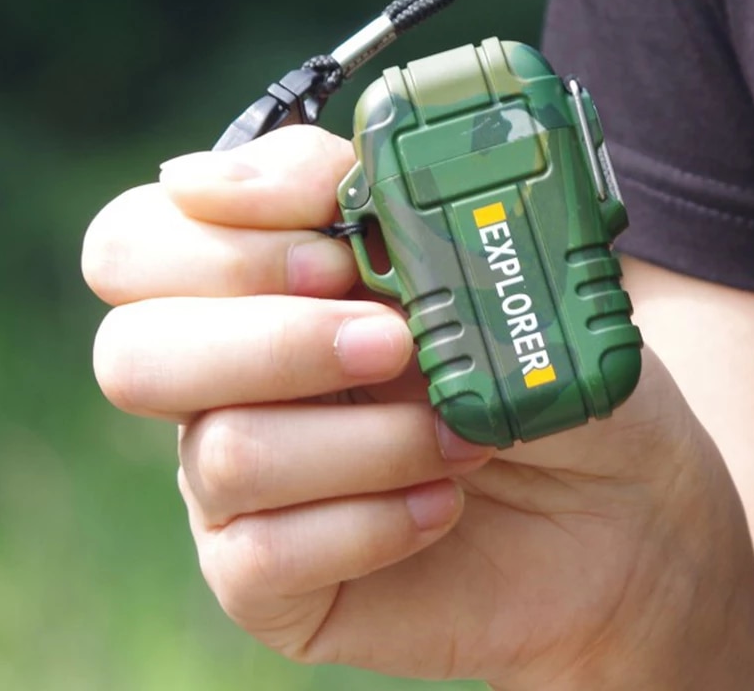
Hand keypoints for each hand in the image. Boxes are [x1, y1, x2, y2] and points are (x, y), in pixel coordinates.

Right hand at [82, 127, 753, 689]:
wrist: (620, 501)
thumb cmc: (542, 360)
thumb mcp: (481, 255)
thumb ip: (373, 199)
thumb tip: (252, 176)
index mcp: (258, 281)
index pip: (137, 242)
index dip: (218, 233)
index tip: (336, 238)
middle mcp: (228, 377)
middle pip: (134, 352)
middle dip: (274, 338)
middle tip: (394, 340)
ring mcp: (239, 483)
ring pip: (221, 453)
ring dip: (365, 439)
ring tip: (463, 437)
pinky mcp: (270, 578)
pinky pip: (260, 557)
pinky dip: (372, 521)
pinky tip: (445, 505)